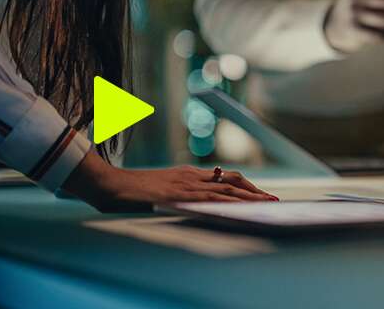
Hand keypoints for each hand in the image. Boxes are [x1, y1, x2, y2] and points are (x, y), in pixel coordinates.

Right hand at [64, 153, 277, 212]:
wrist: (110, 184)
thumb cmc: (131, 190)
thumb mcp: (160, 188)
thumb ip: (177, 192)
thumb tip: (192, 201)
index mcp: (188, 174)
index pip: (223, 177)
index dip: (245, 185)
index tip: (260, 193)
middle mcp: (192, 177)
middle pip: (231, 180)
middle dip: (255, 190)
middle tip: (273, 199)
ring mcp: (187, 185)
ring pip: (227, 189)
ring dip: (250, 197)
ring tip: (268, 204)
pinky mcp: (180, 194)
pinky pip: (210, 198)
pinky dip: (230, 203)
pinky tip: (242, 208)